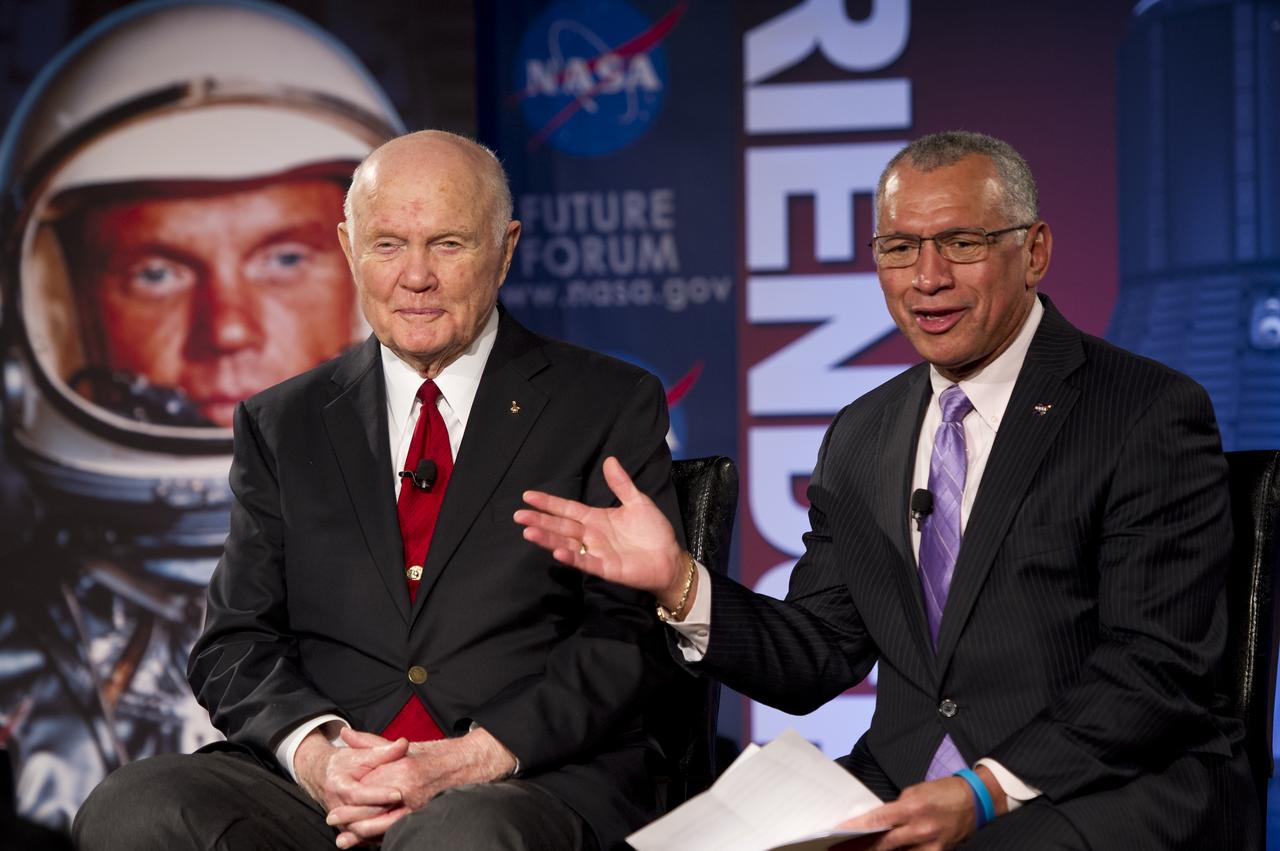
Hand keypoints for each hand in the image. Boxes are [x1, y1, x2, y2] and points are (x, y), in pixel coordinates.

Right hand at [292, 727, 406, 846]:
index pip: (359, 794)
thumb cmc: (343, 763)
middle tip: (407, 809)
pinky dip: (377, 835)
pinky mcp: (345, 828)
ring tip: (404, 820)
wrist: (321, 775)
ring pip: (361, 830)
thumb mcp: (361, 754)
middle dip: (384, 813)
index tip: (398, 793)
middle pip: (360, 815)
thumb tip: (404, 744)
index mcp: (338, 785)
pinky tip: (395, 829)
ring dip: (382, 827)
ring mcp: (339, 820)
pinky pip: (361, 837)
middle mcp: (336, 805)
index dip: (379, 795)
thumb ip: (384, 751)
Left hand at [325, 727, 516, 846]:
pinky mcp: (423, 815)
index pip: (370, 786)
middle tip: (332, 820)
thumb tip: (345, 734)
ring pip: (384, 823)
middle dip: (351, 817)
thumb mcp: (402, 746)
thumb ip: (371, 743)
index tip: (334, 800)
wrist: (465, 764)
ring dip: (363, 833)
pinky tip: (368, 842)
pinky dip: (382, 835)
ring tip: (345, 839)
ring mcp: (418, 806)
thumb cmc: (434, 754)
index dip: (350, 796)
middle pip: (373, 808)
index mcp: (403, 770)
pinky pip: (399, 827)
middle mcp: (410, 790)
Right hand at [515, 456, 688, 608]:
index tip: (528, 496)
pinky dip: (572, 558)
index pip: (567, 509)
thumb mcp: (637, 501)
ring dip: (548, 539)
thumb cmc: (653, 531)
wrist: (670, 558)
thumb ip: (621, 484)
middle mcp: (591, 535)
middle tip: (518, 516)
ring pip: (567, 544)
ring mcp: (597, 552)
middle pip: (561, 526)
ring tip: (529, 532)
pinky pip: (586, 562)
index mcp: (596, 518)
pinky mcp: (607, 568)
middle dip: (540, 521)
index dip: (548, 502)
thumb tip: (609, 460)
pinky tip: (557, 552)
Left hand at [837, 767, 1005, 850]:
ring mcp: (930, 845)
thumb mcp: (914, 792)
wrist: (974, 801)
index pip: (878, 820)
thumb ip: (895, 809)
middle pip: (883, 844)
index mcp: (913, 808)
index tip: (838, 833)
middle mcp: (920, 829)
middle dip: (859, 848)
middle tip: (838, 849)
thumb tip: (876, 822)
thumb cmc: (942, 793)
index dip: (857, 828)